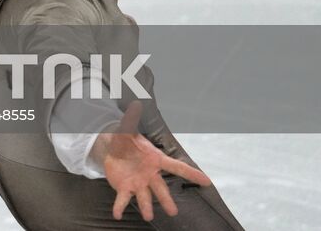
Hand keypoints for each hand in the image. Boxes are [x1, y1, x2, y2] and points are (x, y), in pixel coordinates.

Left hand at [95, 102, 211, 221]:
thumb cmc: (126, 141)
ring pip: (145, 197)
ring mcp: (138, 183)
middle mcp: (150, 175)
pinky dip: (120, 207)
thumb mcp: (126, 129)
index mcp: (155, 160)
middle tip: (173, 212)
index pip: (176, 167)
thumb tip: (135, 103)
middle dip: (167, 200)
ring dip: (146, 207)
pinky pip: (123, 199)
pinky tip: (117, 214)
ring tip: (149, 217)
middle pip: (161, 188)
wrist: (113, 152)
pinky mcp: (125, 188)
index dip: (192, 174)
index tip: (207, 181)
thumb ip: (131, 119)